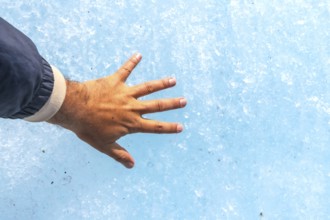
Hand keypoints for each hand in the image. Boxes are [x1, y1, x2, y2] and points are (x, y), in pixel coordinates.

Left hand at [47, 53, 186, 167]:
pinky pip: (125, 70)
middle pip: (156, 105)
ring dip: (161, 83)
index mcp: (131, 123)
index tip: (181, 127)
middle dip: (172, 104)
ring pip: (147, 87)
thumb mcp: (104, 145)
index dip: (169, 127)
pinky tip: (139, 54)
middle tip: (184, 101)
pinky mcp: (115, 81)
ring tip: (173, 80)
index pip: (155, 127)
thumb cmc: (88, 128)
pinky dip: (132, 62)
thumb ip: (120, 154)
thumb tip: (132, 166)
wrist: (74, 109)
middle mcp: (132, 107)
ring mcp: (125, 93)